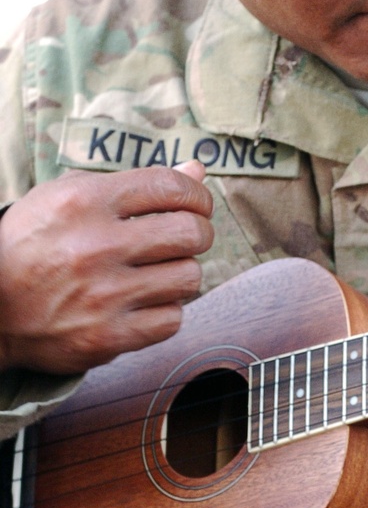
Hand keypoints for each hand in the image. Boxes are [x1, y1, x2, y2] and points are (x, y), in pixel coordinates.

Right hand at [0, 164, 214, 374]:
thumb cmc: (30, 245)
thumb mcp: (66, 197)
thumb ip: (133, 183)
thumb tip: (196, 171)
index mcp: (85, 201)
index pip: (172, 187)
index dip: (197, 194)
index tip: (196, 204)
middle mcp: (96, 246)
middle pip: (192, 232)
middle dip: (197, 233)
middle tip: (183, 238)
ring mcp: (103, 295)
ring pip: (189, 277)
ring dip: (180, 273)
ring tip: (158, 271)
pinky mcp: (107, 336)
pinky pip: (172, 319)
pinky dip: (165, 311)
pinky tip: (144, 302)